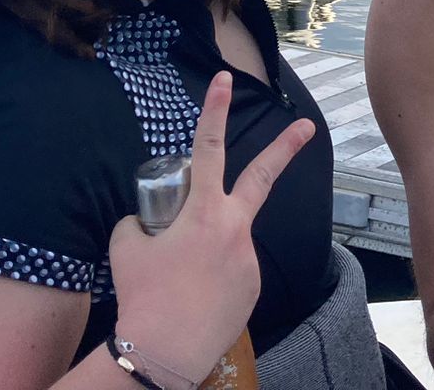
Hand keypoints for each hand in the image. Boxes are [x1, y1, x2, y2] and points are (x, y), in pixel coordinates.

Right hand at [108, 72, 313, 383]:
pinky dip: (213, 278)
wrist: (163, 353)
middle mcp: (234, 230)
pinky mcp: (253, 287)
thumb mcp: (127, 247)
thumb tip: (149, 222)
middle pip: (262, 178)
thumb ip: (141, 223)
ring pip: (227, 239)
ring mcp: (248, 260)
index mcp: (203, 212)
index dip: (214, 111)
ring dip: (207, 251)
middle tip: (306, 126)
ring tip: (182, 283)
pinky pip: (231, 271)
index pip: (208, 149)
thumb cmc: (142, 296)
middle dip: (285, 148)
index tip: (224, 80)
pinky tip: (195, 298)